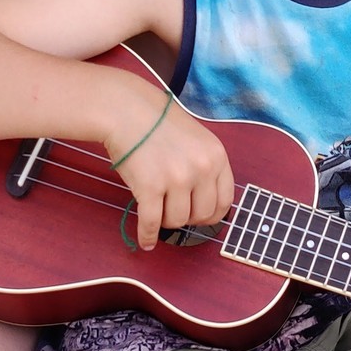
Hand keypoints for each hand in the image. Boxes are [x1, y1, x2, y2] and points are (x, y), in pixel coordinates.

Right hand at [104, 91, 234, 249]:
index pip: (225, 201)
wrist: (126, 109)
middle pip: (202, 216)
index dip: (211, 214)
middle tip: (173, 210)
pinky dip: (148, 236)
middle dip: (187, 218)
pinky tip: (145, 240)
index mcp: (216, 156)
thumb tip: (204, 205)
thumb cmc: (157, 124)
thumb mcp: (197, 140)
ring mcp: (176, 178)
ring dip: (165, 220)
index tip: (199, 215)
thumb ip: (205, 167)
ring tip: (156, 208)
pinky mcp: (150, 186)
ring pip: (177, 221)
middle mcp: (201, 168)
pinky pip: (152, 223)